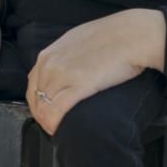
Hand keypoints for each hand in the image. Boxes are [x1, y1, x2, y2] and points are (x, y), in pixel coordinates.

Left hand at [26, 9, 165, 134]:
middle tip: (54, 126)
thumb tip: (67, 69)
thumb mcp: (79, 39)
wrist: (133, 35)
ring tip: (59, 130)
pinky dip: (55, 124)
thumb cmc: (113, 36)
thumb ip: (66, 55)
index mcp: (49, 53)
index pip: (32, 85)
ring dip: (48, 122)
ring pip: (43, 108)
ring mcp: (61, 75)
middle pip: (36, 99)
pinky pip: (55, 112)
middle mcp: (50, 64)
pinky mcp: (77, 86)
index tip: (48, 112)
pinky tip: (60, 130)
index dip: (39, 102)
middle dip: (42, 115)